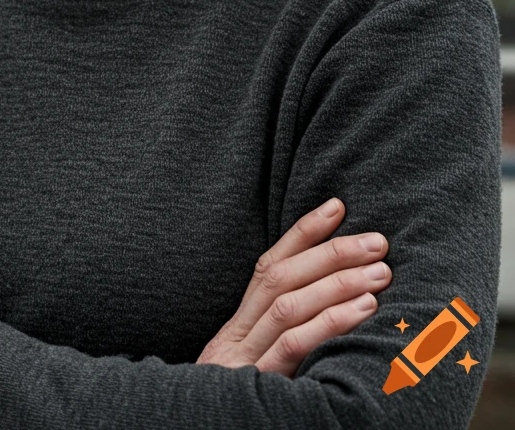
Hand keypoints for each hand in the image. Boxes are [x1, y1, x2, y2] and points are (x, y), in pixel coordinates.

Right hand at [196, 198, 390, 374]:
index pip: (267, 267)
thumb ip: (277, 342)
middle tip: (377, 241)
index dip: (302, 233)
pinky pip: (294, 346)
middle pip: (281, 279)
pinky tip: (362, 310)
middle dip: (330, 252)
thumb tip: (330, 307)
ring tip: (380, 272)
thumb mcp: (252, 375)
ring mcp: (243, 363)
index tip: (337, 205)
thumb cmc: (233, 412)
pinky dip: (329, 321)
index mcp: (235, 331)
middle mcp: (235, 339)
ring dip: (338, 282)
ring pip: (289, 306)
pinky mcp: (257, 388)